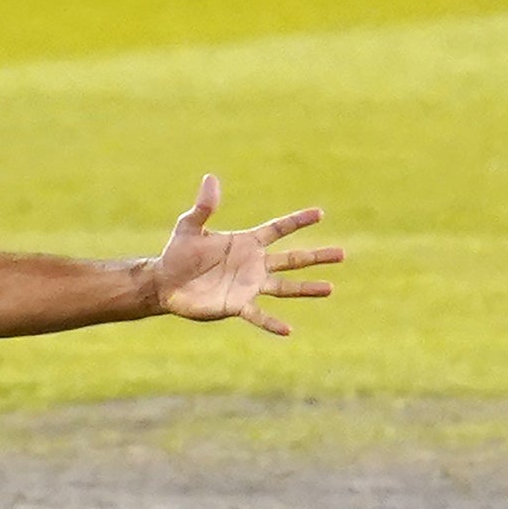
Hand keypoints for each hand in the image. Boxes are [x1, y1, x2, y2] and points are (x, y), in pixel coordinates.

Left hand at [148, 174, 343, 336]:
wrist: (165, 282)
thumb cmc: (178, 252)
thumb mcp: (189, 226)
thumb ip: (203, 207)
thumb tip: (210, 178)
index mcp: (246, 243)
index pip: (278, 229)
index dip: (298, 221)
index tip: (320, 213)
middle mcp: (253, 264)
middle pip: (292, 259)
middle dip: (316, 256)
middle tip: (342, 253)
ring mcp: (248, 286)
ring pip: (284, 286)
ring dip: (306, 288)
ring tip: (330, 288)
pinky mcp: (236, 306)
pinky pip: (259, 315)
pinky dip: (272, 323)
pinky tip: (288, 330)